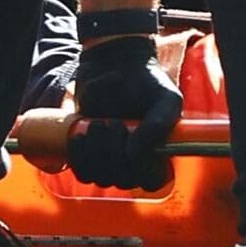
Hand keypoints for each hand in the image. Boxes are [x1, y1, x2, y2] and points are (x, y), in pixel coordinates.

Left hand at [70, 36, 181, 190]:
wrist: (116, 66)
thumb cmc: (147, 82)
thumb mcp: (166, 98)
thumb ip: (160, 124)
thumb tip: (135, 152)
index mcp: (160, 153)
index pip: (152, 180)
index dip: (143, 171)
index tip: (135, 147)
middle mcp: (136, 162)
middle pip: (124, 180)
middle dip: (115, 154)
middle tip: (114, 123)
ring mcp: (111, 160)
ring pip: (101, 177)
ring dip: (97, 153)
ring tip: (99, 123)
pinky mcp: (88, 155)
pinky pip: (82, 171)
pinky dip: (79, 157)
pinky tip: (80, 136)